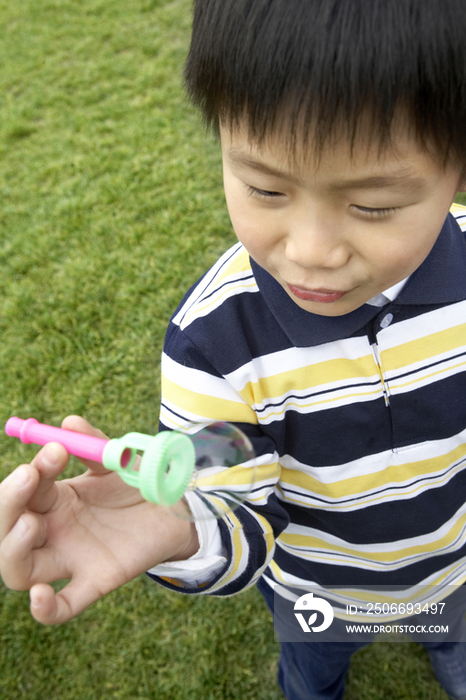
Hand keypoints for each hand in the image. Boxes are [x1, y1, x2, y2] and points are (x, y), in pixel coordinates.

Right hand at [0, 416, 198, 623]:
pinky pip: (64, 606)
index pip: (24, 489)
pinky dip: (46, 609)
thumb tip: (68, 422)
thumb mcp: (118, 459)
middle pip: (7, 528)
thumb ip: (95, 444)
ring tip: (30, 523)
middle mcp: (53, 531)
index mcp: (54, 499)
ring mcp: (70, 559)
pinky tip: (40, 596)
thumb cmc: (139, 483)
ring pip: (18, 569)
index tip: (56, 450)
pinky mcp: (96, 581)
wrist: (176, 508)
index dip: (32, 470)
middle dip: (9, 501)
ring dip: (13, 547)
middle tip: (30, 476)